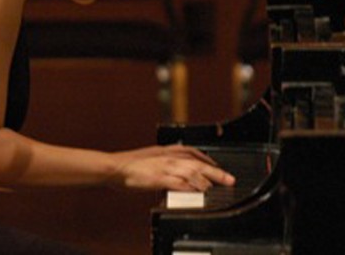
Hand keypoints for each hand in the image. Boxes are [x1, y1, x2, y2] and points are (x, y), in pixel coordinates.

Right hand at [110, 144, 235, 191]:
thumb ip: (165, 161)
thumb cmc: (130, 164)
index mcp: (167, 151)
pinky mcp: (158, 179)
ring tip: (215, 188)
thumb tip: (176, 169)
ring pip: (191, 173)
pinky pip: (178, 183)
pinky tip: (198, 192)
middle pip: (198, 163)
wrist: (114, 167)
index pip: (193, 152)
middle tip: (229, 179)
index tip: (218, 166)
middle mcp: (168, 157)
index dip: (208, 160)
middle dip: (216, 171)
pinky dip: (190, 187)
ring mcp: (164, 167)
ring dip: (206, 181)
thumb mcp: (151, 157)